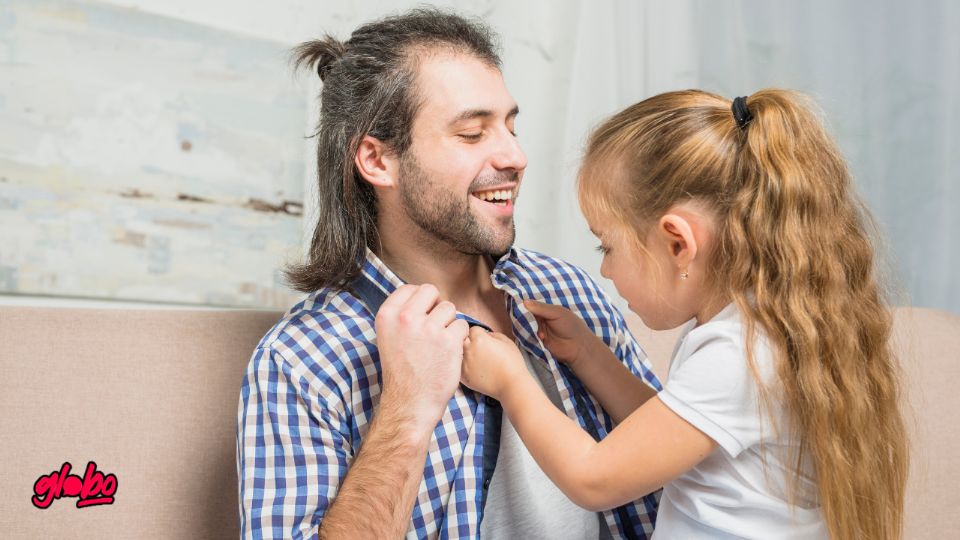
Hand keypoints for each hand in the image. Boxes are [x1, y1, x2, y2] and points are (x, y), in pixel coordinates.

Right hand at [375, 284, 469, 426]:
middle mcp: (406, 318)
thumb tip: (421, 298)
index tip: (423, 313)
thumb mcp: (389, 337)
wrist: (410, 402)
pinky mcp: (448, 340)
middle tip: (435, 325)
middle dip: (436, 305)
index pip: (409, 288)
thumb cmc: (402, 373)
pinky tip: (449, 352)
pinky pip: (462, 325)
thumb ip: (401, 316)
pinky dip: (459, 338)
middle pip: (431, 291)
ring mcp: (428, 328)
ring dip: (449, 323)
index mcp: (387, 315)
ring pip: (449, 308)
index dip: (420, 299)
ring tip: (440, 343)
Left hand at [461, 326, 526, 399]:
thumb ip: (492, 334)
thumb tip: (484, 335)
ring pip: (459, 353)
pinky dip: (465, 366)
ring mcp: (464, 364)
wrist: (511, 385)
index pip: (472, 329)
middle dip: (469, 342)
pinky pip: (459, 366)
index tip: (484, 340)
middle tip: (480, 349)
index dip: (479, 333)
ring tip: (478, 360)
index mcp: (479, 339)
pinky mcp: (463, 377)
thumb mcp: (506, 341)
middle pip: (462, 340)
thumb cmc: (512, 362)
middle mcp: (469, 350)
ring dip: (466, 354)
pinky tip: (475, 369)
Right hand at [524, 299, 597, 367]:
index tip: (517, 305)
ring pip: (527, 327)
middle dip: (525, 317)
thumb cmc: (570, 326)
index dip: (524, 305)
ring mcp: (539, 331)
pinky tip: (541, 337)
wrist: (578, 347)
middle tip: (526, 318)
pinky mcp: (538, 342)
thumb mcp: (557, 313)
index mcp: (547, 310)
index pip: (532, 305)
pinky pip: (529, 338)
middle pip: (527, 316)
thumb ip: (541, 308)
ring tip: (539, 329)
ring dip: (530, 328)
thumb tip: (524, 301)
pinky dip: (532, 337)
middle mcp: (542, 319)